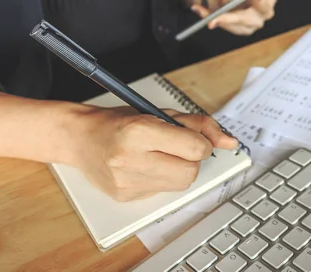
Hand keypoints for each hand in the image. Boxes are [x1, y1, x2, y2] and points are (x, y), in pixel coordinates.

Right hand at [68, 106, 238, 201]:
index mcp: (139, 131)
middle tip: (178, 148)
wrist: (80, 138)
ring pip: (180, 184)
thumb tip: (229, 142)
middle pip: (190, 172)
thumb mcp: (160, 112)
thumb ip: (199, 125)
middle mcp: (130, 159)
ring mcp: (126, 183)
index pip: (194, 148)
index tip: (196, 139)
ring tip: (161, 156)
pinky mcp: (126, 197)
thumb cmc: (120, 122)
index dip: (203, 144)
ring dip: (180, 169)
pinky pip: (163, 191)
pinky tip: (147, 166)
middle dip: (192, 160)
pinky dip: (163, 178)